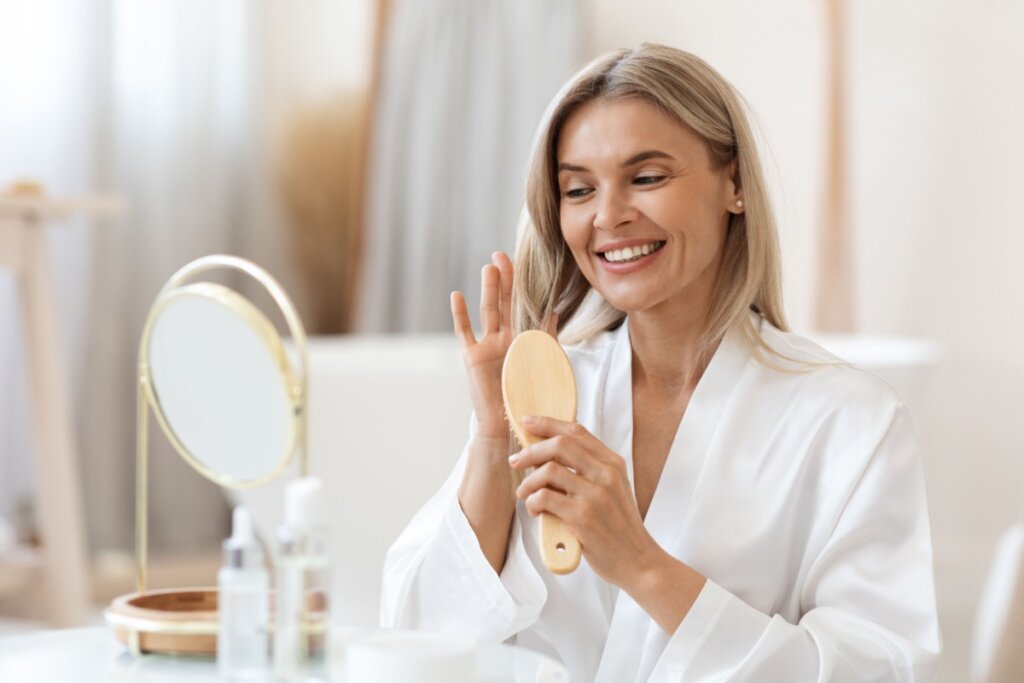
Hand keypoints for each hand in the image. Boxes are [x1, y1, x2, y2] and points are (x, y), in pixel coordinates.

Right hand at [451, 253, 556, 441]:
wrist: (509, 425)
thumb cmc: (530, 400)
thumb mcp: (544, 366)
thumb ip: (547, 339)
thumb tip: (554, 310)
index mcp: (525, 339)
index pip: (526, 306)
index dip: (526, 286)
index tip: (528, 263)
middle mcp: (506, 338)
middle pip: (506, 302)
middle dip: (506, 279)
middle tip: (504, 255)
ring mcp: (488, 346)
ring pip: (489, 311)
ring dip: (489, 289)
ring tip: (490, 267)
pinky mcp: (473, 357)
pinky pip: (464, 332)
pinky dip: (461, 314)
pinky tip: (458, 295)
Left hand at [508, 416, 658, 588]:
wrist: (637, 560)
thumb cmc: (620, 527)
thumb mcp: (613, 489)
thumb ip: (590, 470)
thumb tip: (551, 454)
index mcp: (613, 463)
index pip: (576, 431)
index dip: (548, 423)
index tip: (528, 423)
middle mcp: (606, 474)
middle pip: (559, 445)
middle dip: (531, 451)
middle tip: (516, 461)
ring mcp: (595, 495)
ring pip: (548, 470)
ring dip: (528, 482)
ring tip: (524, 494)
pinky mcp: (583, 517)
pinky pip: (544, 497)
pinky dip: (532, 502)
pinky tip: (535, 510)